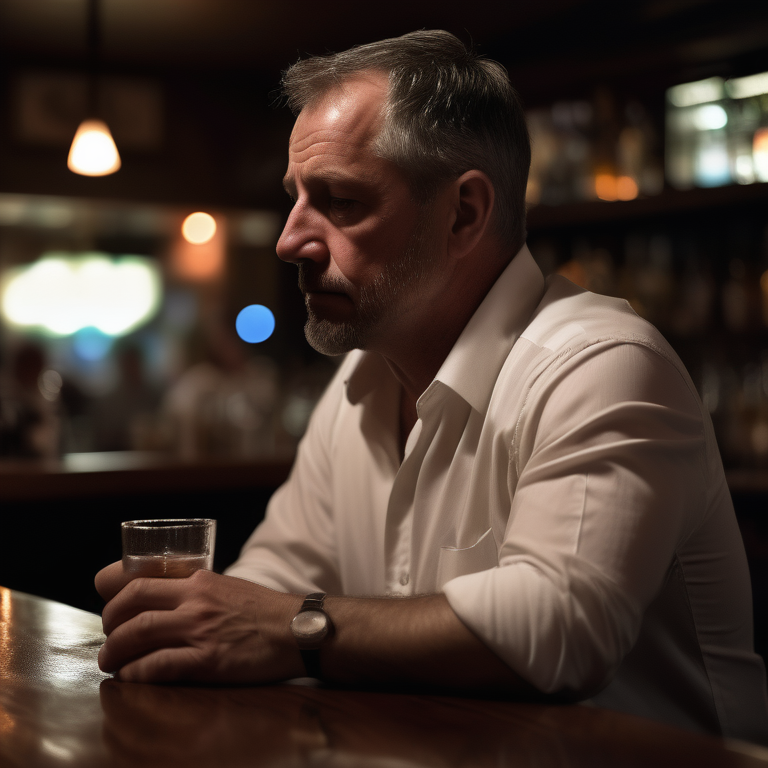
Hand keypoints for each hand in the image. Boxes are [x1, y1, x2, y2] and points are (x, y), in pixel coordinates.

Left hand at [95, 563, 304, 683]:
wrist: (298, 629)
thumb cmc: (266, 611)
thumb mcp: (229, 586)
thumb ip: (200, 592)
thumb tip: (172, 602)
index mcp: (199, 580)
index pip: (140, 579)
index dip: (112, 590)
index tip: (103, 598)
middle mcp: (195, 602)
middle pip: (131, 606)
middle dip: (109, 623)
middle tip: (108, 636)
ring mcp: (200, 631)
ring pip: (137, 636)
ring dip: (115, 652)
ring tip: (110, 661)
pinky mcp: (207, 661)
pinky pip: (158, 667)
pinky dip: (136, 673)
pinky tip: (131, 677)